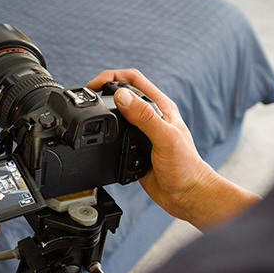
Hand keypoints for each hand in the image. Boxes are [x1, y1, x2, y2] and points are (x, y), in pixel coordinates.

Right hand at [87, 69, 259, 230]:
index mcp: (161, 107)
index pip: (133, 79)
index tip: (94, 84)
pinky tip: (100, 136)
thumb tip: (121, 96)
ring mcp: (142, 132)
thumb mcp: (165, 138)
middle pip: (122, 93)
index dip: (111, 77)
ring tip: (90, 112)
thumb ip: (145, 116)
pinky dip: (105, 131)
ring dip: (103, 110)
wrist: (186, 196)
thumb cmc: (185, 168)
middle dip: (102, 90)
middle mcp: (151, 116)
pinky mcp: (134, 147)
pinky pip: (115, 134)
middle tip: (87, 97)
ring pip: (118, 113)